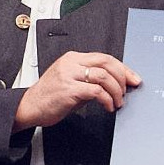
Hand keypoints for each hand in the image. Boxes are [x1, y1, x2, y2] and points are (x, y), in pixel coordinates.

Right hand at [15, 53, 140, 130]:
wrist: (29, 106)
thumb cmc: (51, 96)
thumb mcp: (73, 81)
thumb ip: (92, 79)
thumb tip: (117, 83)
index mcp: (73, 58)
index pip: (105, 58)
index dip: (123, 69)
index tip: (134, 79)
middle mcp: (71, 63)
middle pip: (107, 63)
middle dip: (123, 78)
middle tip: (127, 92)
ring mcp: (69, 75)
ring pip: (104, 76)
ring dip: (116, 92)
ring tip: (117, 102)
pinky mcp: (69, 89)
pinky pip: (97, 91)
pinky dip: (107, 100)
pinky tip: (108, 106)